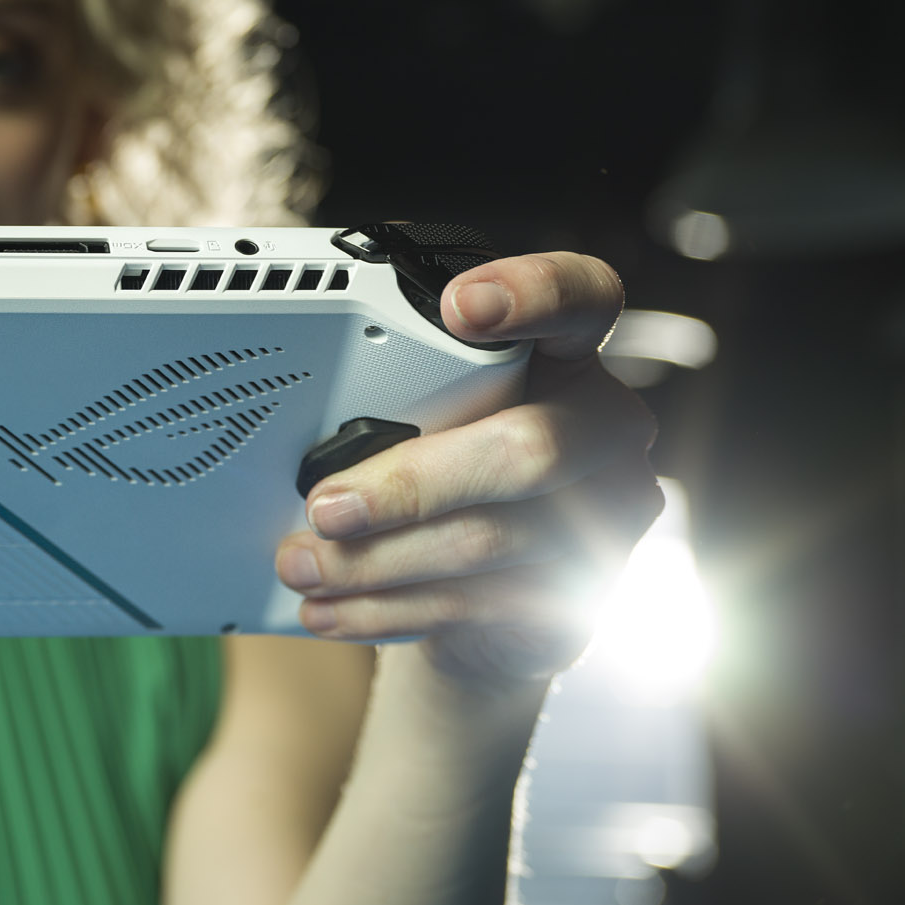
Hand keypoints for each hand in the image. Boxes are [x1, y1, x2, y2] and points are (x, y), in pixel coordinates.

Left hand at [274, 252, 663, 689]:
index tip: (459, 306)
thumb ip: (397, 403)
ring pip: (487, 540)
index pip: (580, 299)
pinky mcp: (581, 592)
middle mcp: (604, 428)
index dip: (532, 294)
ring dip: (375, 560)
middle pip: (528, 449)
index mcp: (566, 357)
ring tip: (303, 566)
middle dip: (409, 484)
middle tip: (324, 506)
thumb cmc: (449, 474)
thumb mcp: (426, 420)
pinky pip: (476, 603)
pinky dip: (385, 609)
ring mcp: (607, 514)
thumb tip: (298, 438)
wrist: (495, 598)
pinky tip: (329, 610)